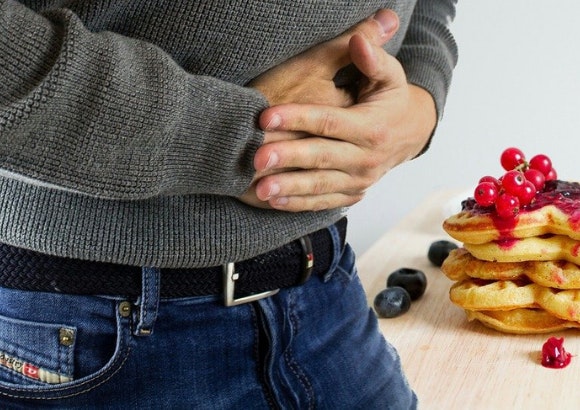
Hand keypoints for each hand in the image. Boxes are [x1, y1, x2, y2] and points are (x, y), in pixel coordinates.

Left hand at [252, 34, 436, 211]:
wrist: (410, 134)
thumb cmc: (391, 100)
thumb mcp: (390, 77)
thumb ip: (373, 59)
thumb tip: (358, 39)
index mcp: (372, 127)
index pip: (329, 122)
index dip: (298, 118)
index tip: (265, 116)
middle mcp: (366, 158)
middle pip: (321, 157)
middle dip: (288, 158)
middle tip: (257, 158)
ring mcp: (360, 180)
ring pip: (320, 185)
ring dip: (289, 188)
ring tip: (261, 189)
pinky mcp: (352, 194)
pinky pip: (324, 202)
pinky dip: (299, 204)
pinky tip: (274, 202)